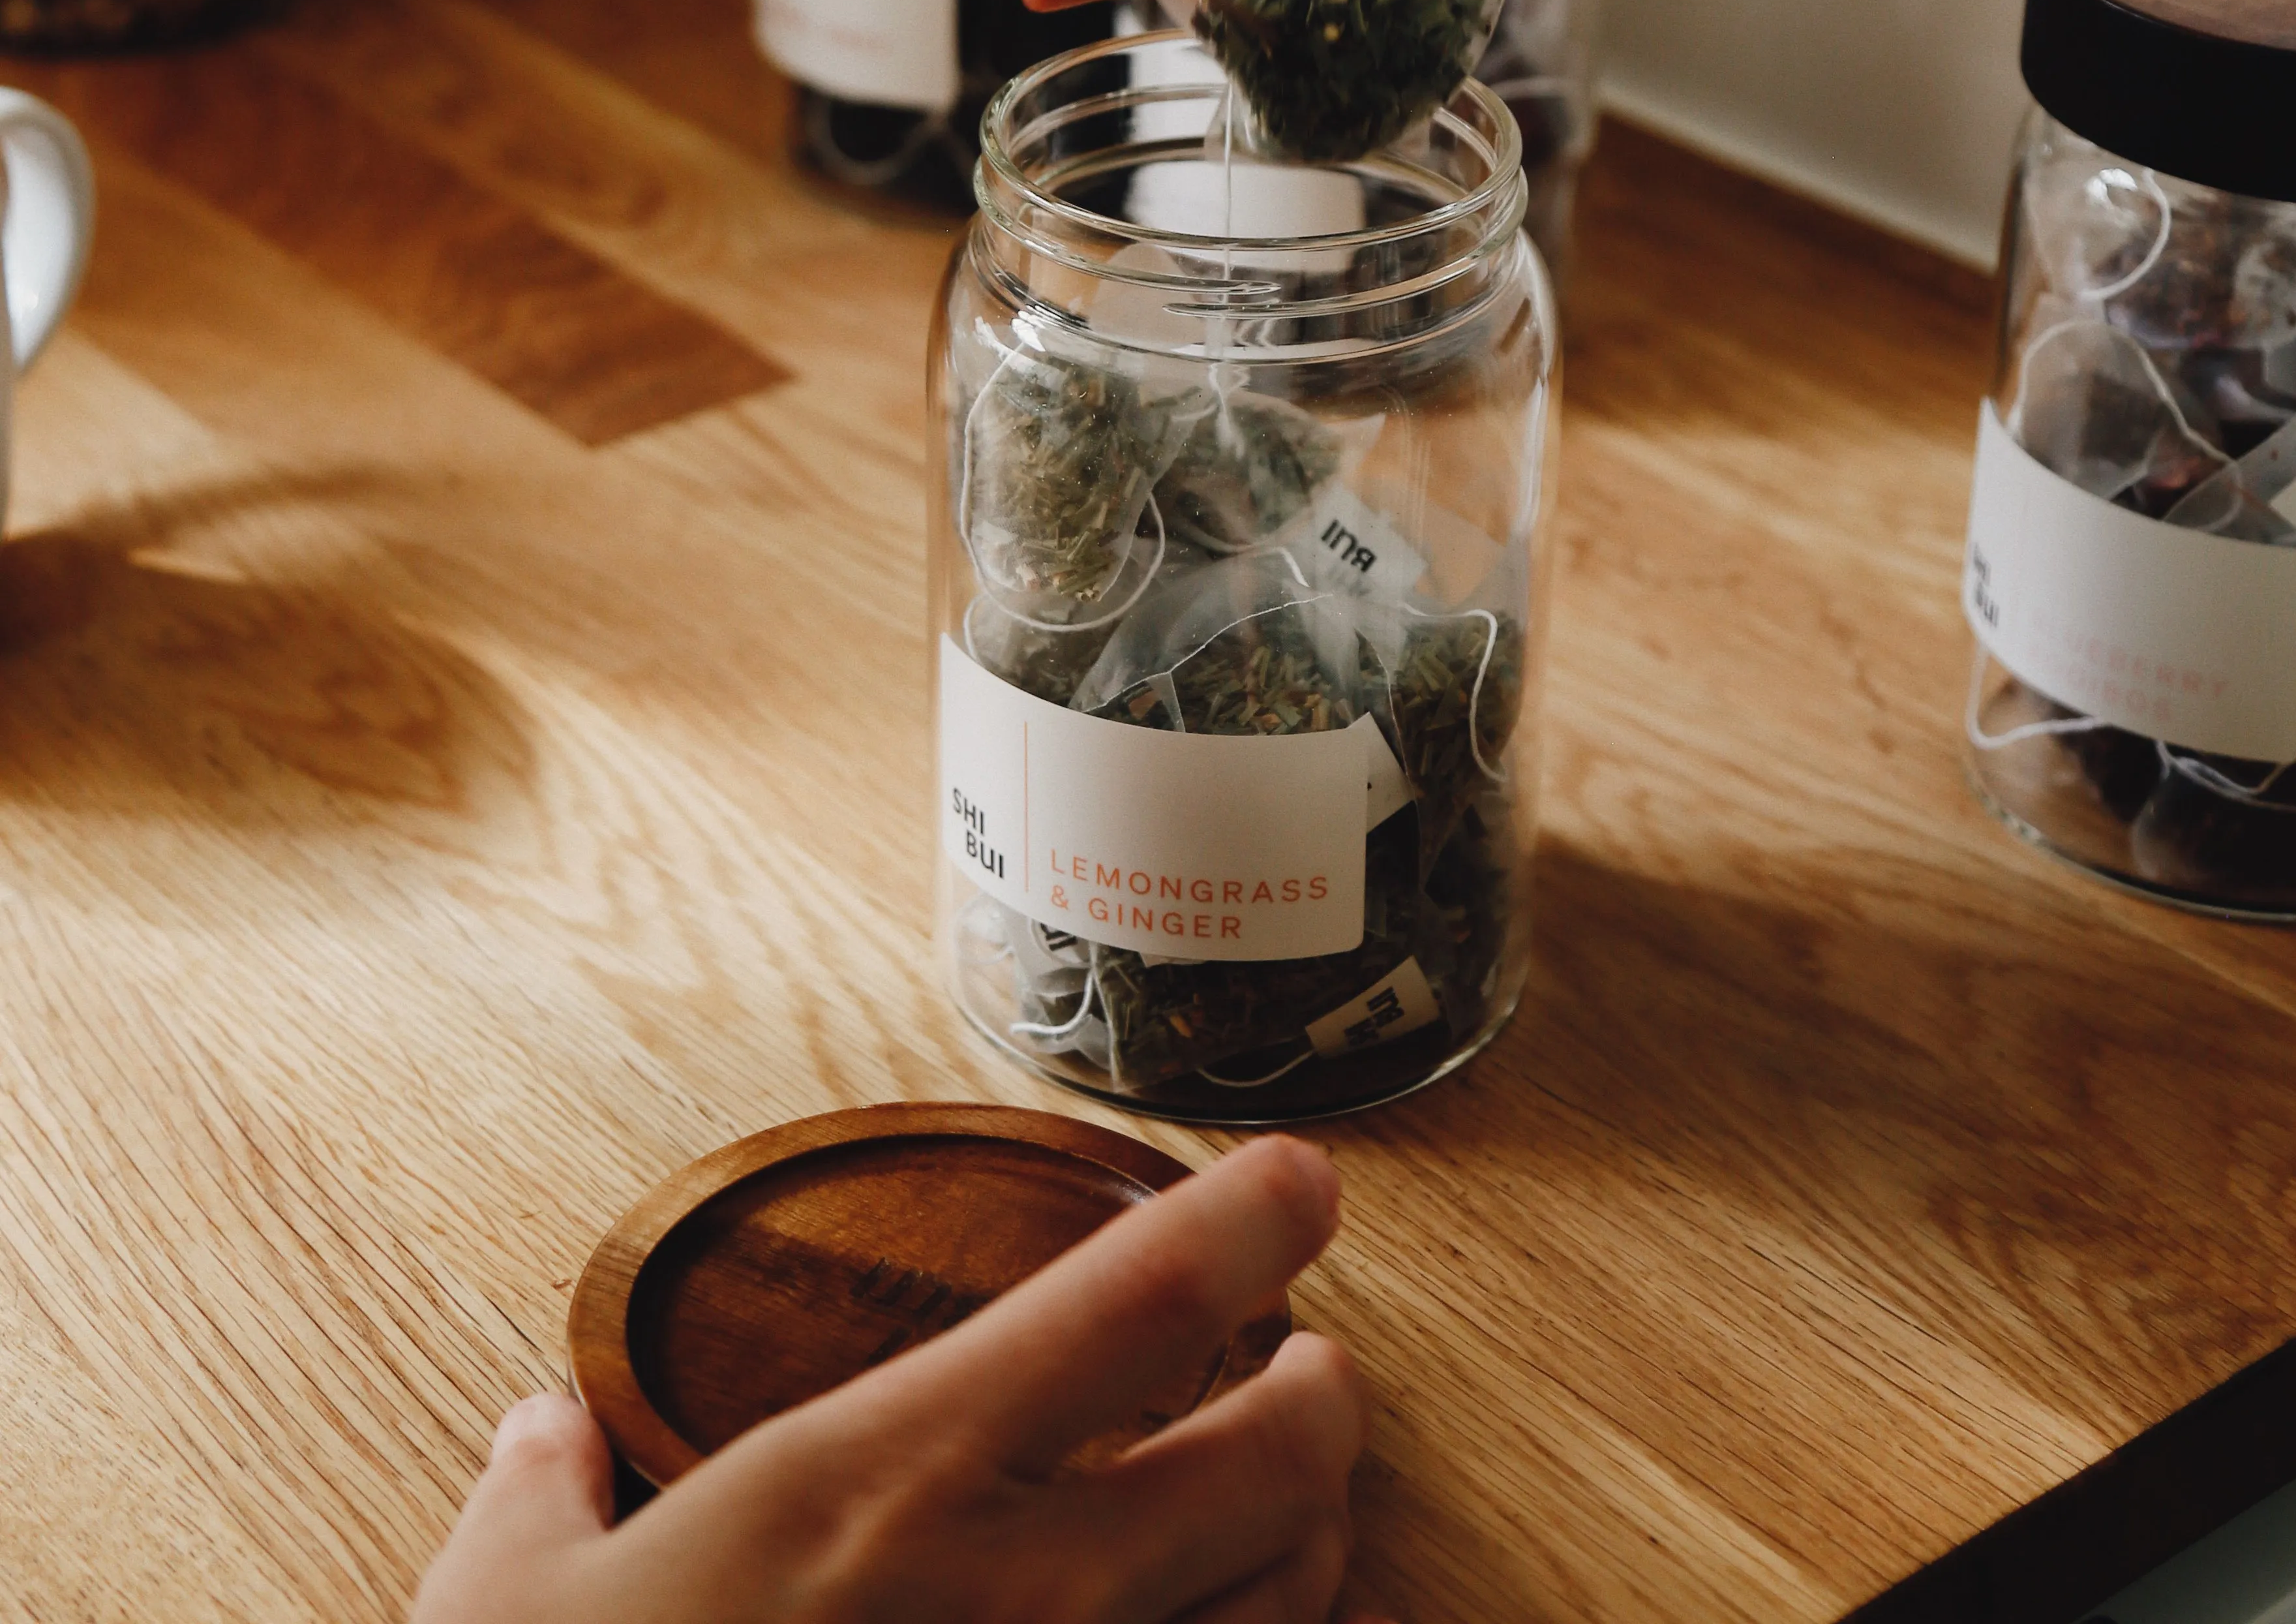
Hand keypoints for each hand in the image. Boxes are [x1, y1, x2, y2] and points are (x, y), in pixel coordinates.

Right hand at [412, 1137, 1388, 1623]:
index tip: (1300, 1179)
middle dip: (1321, 1397)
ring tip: (1289, 1507)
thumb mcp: (510, 1612)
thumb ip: (542, 1503)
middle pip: (1277, 1455)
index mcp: (887, 1480)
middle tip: (1307, 1371)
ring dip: (1312, 1541)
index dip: (1244, 1217)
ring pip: (1294, 1602)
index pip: (1134, 1299)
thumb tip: (541, 1439)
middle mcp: (1021, 1593)